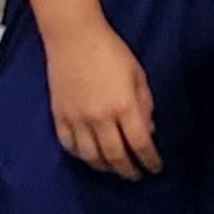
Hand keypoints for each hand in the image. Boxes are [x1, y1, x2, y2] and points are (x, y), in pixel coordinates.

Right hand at [46, 17, 160, 176]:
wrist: (74, 39)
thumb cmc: (112, 53)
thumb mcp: (139, 76)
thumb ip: (145, 105)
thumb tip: (148, 131)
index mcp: (124, 106)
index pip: (140, 143)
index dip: (149, 160)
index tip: (155, 168)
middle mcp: (100, 118)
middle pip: (115, 155)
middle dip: (128, 169)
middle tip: (136, 175)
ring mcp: (76, 120)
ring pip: (90, 156)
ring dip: (104, 167)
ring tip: (114, 169)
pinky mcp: (58, 117)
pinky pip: (69, 145)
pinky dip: (81, 156)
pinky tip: (89, 156)